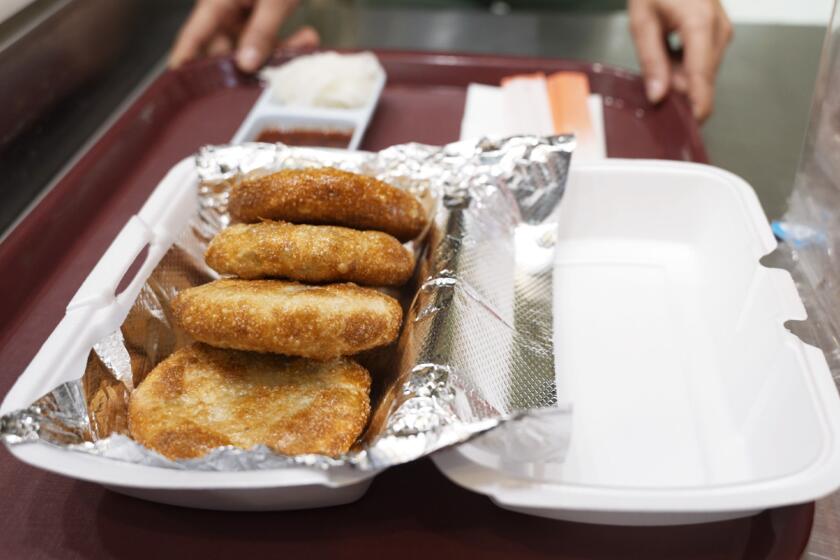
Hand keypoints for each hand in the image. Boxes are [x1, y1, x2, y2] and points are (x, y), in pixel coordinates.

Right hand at [169, 0, 318, 72]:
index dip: (185, 62)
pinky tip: (307, 37)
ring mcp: (242, 13)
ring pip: (250, 48)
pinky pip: (267, 39)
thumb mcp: (275, 0)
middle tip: (272, 75)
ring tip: (304, 43)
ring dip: (276, 53)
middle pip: (225, 49)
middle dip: (250, 65)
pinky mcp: (259, 14)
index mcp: (216, 1)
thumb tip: (247, 65)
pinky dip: (286, 43)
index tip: (179, 85)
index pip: (193, 37)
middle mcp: (224, 9)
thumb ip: (262, 32)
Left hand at [628, 0, 731, 120]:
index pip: (702, 75)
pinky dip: (684, 63)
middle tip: (654, 73)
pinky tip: (669, 47)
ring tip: (660, 48)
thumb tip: (658, 94)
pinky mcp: (720, 31)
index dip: (698, 103)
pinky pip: (703, 59)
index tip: (694, 123)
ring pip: (702, 70)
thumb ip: (651, 60)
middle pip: (702, 77)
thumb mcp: (642, 21)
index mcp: (699, 24)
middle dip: (678, 86)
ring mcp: (722, 29)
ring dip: (679, 73)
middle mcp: (718, 28)